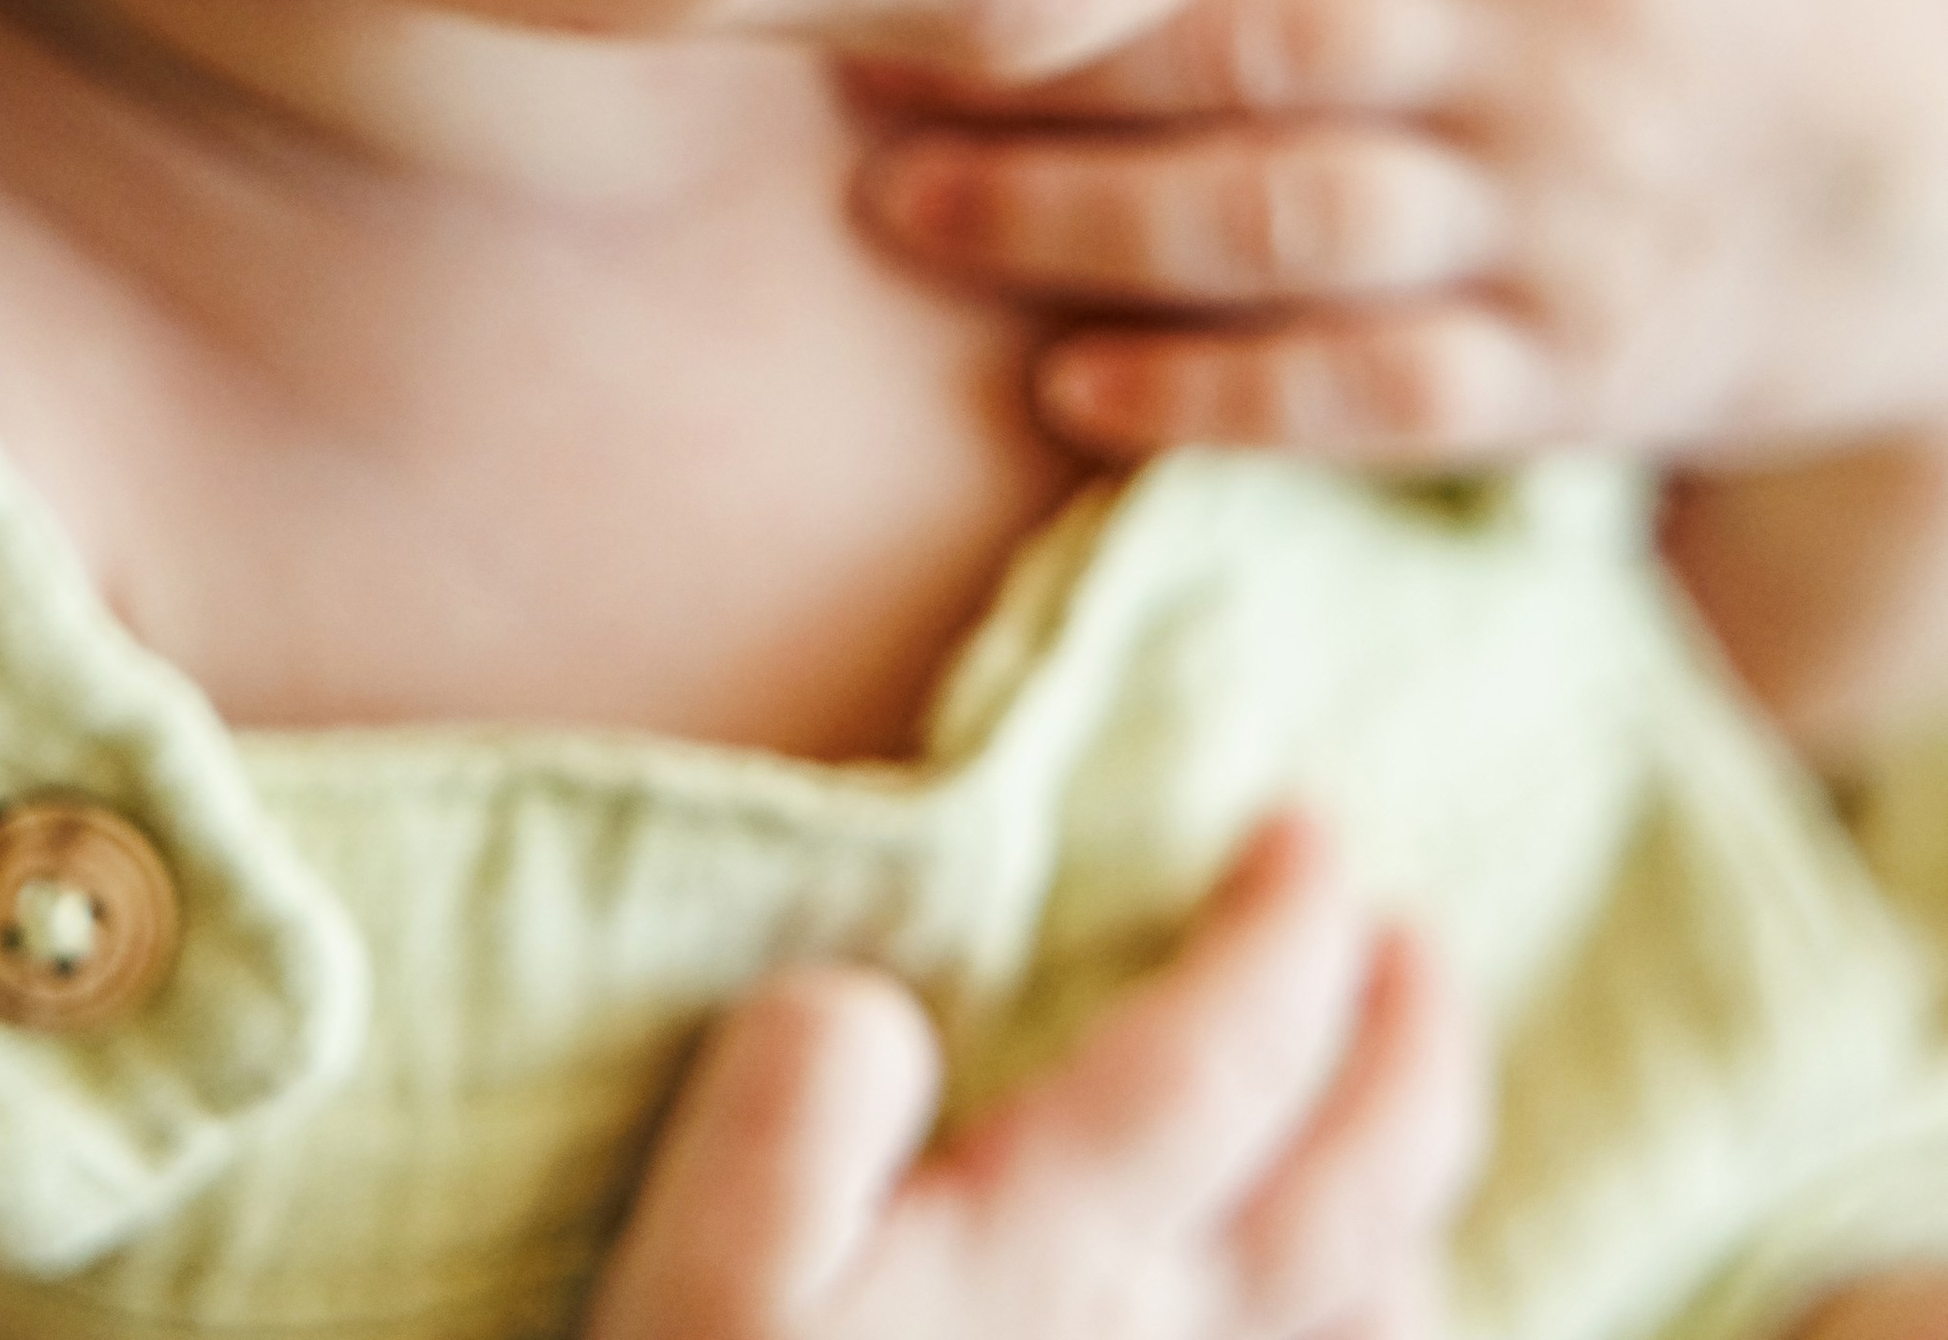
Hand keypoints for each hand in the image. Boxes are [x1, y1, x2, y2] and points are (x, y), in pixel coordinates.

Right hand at [586, 816, 1478, 1339]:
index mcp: (1057, 1257)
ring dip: (1421, 1210)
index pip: (1230, 1047)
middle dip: (1412, 1038)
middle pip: (1369, 1178)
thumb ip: (790, 1102)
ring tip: (1398, 1147)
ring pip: (1392, 1332)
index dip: (1291, 922)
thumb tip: (885, 1009)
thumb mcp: (697, 1281)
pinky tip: (1359, 1335)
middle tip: (1416, 937)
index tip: (1310, 828)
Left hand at [860, 0, 1947, 470]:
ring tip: (903, 209)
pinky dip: (1218, 398)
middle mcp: (1544, 45)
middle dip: (1042, 54)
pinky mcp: (1570, 375)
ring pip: (1283, 221)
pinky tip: (1072, 387)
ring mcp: (1557, 222)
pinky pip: (1371, 395)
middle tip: (854, 53)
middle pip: (1255, 39)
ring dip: (1076, 221)